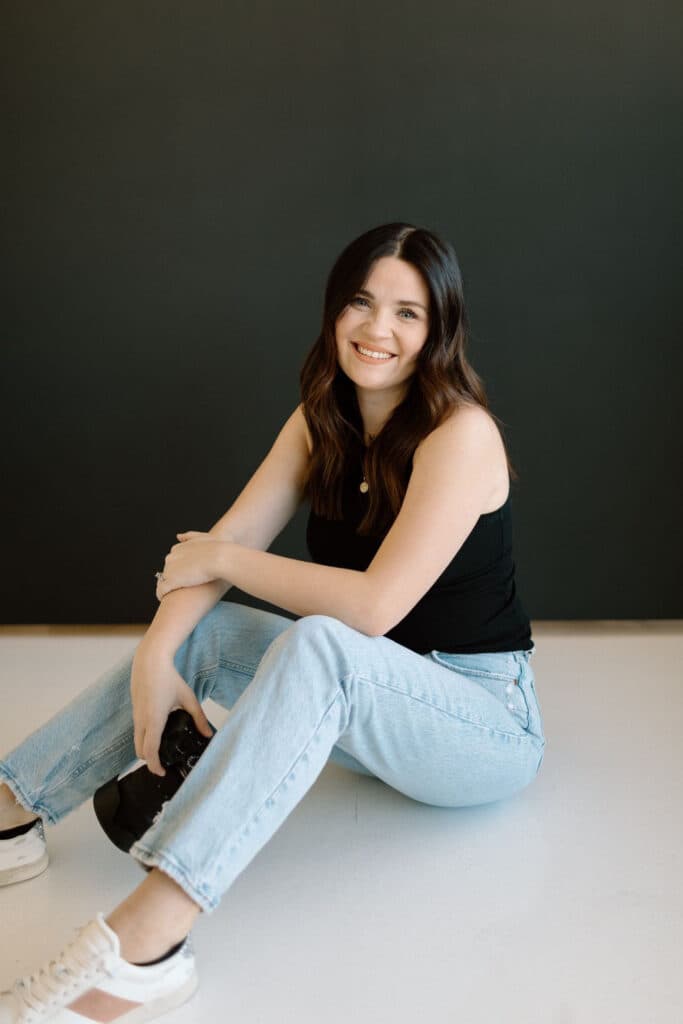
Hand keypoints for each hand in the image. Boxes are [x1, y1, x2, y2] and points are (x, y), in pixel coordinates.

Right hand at [131, 647, 213, 775]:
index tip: (163, 772)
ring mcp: (135, 715)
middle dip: (150, 761)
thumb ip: (199, 718)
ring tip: (162, 752)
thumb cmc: (169, 678)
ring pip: (136, 741)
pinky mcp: (134, 711)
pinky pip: (137, 731)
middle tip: (164, 764)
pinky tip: (157, 735)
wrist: (150, 661)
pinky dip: (144, 739)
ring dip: (146, 750)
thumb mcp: (188, 698)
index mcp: (154, 720)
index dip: (155, 766)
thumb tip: (208, 734)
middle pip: (140, 751)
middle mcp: (141, 720)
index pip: (150, 751)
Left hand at [156, 531, 223, 600]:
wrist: (219, 559)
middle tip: (183, 587)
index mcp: (177, 548)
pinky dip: (161, 595)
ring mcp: (169, 570)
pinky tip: (165, 599)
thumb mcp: (203, 538)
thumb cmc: (217, 549)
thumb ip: (190, 536)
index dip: (180, 569)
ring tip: (174, 595)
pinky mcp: (170, 582)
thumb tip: (179, 536)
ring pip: (163, 581)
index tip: (186, 575)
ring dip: (167, 587)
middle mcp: (170, 558)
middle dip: (173, 577)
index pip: (173, 560)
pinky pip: (161, 591)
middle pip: (167, 570)